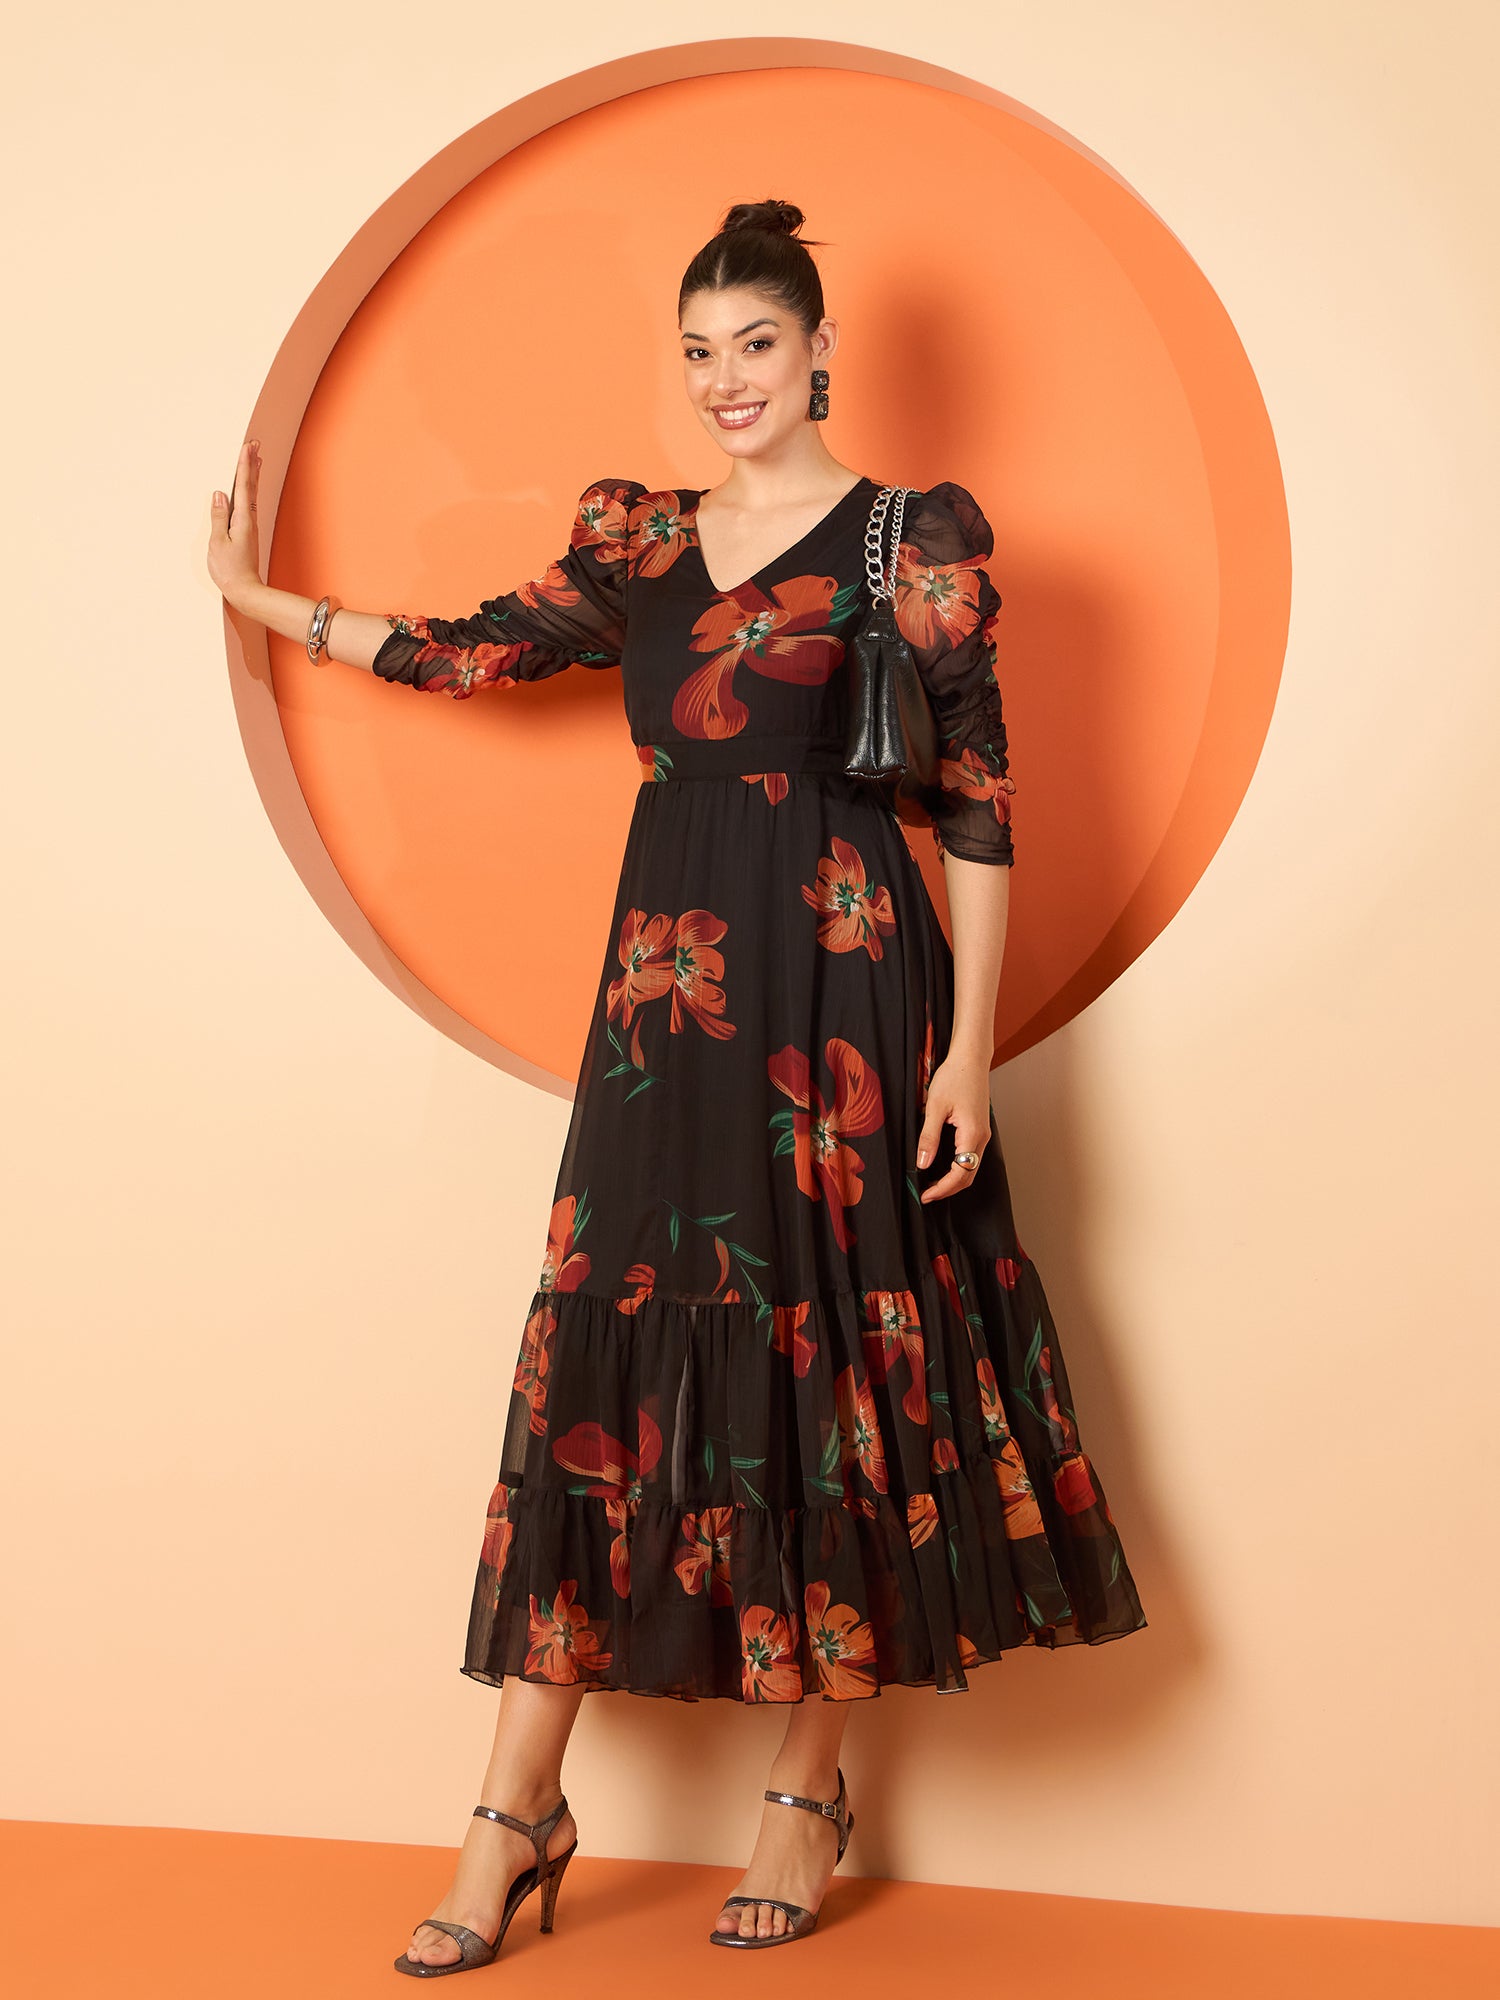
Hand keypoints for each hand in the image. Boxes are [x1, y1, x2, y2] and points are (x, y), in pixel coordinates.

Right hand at [207, 438, 262, 610]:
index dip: (244, 465)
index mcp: (242, 519)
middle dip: (252, 464)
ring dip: (253, 475)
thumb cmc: (229, 570)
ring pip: (252, 494)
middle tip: (255, 445)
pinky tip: (248, 491)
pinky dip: (250, 491)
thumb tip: (220, 494)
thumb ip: (219, 517)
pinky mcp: (247, 533)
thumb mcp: (218, 542)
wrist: (245, 591)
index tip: (247, 447)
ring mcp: (250, 526)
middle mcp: (249, 520)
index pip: (243, 486)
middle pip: (251, 486)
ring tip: (256, 459)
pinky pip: (249, 505)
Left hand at [915, 1046, 991, 1201]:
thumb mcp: (935, 1108)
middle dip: (948, 1189)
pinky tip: (941, 1166)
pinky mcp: (978, 1129)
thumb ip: (928, 1137)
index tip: (925, 1195)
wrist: (971, 1059)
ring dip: (952, 1180)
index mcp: (972, 1134)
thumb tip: (923, 1163)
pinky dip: (957, 1168)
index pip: (960, 1174)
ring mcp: (982, 1134)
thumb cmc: (954, 1077)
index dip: (942, 1188)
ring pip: (970, 1168)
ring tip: (931, 1184)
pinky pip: (970, 1157)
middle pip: (968, 1176)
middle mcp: (981, 1138)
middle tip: (926, 1194)